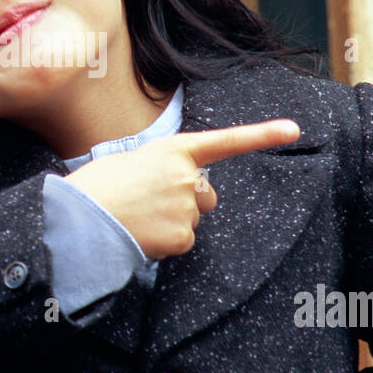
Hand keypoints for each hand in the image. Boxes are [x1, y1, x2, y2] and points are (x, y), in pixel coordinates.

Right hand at [63, 119, 301, 258]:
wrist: (79, 218)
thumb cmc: (96, 187)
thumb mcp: (131, 161)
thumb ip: (162, 169)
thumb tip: (176, 191)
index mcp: (173, 150)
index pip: (225, 141)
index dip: (262, 134)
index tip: (293, 130)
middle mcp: (188, 175)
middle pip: (205, 195)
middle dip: (186, 201)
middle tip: (148, 202)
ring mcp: (188, 206)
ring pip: (191, 220)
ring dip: (170, 221)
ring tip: (136, 217)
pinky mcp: (183, 235)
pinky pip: (182, 241)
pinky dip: (164, 242)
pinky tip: (141, 234)